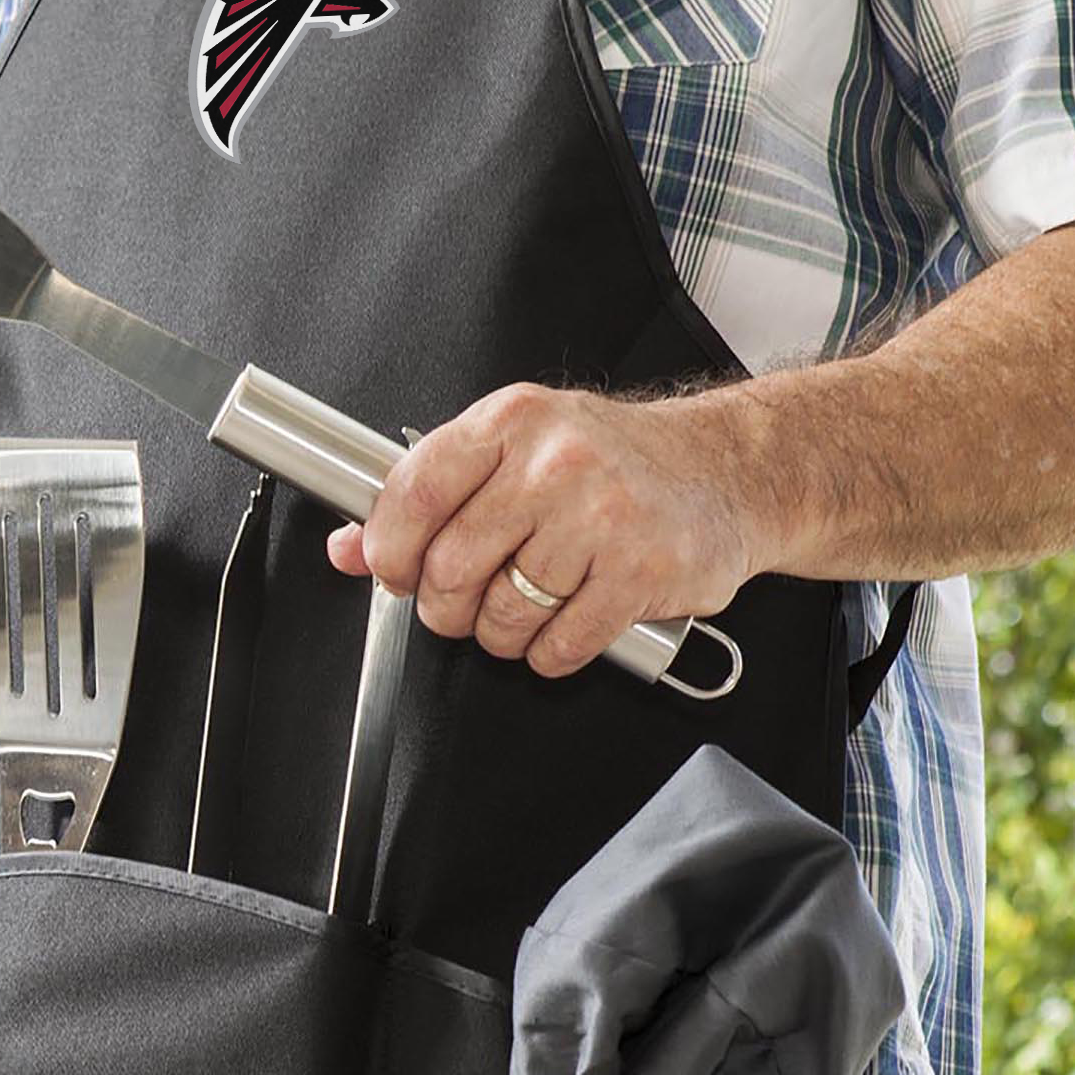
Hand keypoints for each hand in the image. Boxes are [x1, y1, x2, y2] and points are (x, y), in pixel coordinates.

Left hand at [324, 383, 775, 676]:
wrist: (724, 470)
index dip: (390, 549)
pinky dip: (549, 652)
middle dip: (445, 605)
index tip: (394, 569)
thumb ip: (431, 493)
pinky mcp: (642, 574)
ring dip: (501, 634)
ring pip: (502, 616)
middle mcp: (557, 464)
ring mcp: (603, 519)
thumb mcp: (515, 449)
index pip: (415, 493)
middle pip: (451, 568)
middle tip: (464, 602)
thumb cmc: (612, 461)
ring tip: (525, 608)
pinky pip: (558, 646)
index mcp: (513, 423)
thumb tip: (349, 545)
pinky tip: (566, 623)